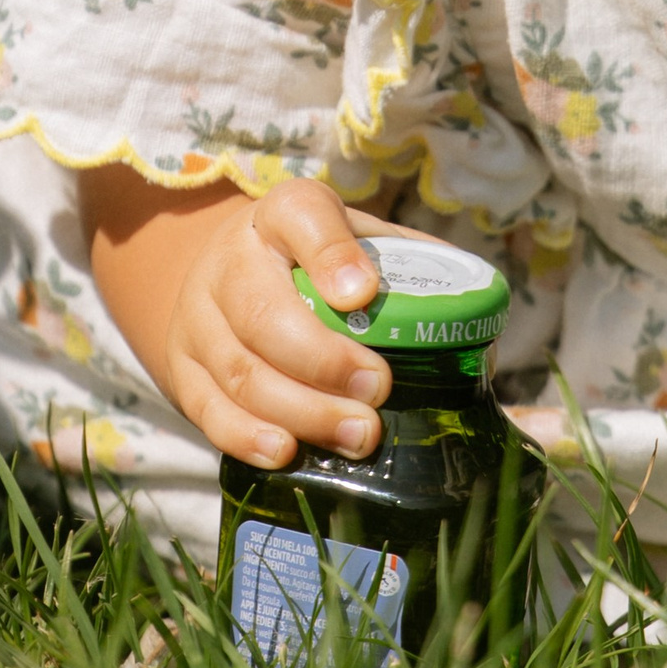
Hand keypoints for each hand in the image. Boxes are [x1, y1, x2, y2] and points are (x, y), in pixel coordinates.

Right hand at [81, 168, 405, 469]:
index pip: (304, 218)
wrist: (232, 275)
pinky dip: (247, 436)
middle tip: (379, 391)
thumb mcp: (371, 251)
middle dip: (324, 360)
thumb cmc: (328, 270)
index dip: (332, 254)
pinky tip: (288, 453)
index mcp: (287, 214)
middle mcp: (233, 258)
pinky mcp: (182, 368)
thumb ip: (423, 287)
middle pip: (263, 311)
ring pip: (239, 369)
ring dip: (301, 410)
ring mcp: (199, 316)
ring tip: (359, 435)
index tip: (364, 293)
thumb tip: (484, 360)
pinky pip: (207, 409)